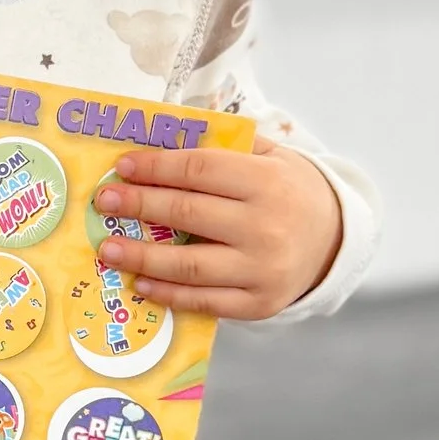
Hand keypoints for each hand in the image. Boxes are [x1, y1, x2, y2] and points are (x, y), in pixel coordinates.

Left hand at [94, 140, 341, 319]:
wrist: (333, 241)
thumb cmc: (289, 192)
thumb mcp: (272, 157)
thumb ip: (226, 145)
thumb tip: (163, 135)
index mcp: (267, 182)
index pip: (199, 169)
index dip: (156, 167)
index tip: (123, 166)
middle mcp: (266, 227)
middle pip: (188, 214)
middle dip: (139, 206)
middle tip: (104, 201)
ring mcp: (262, 270)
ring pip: (189, 265)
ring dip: (141, 256)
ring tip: (108, 248)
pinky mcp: (258, 304)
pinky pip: (203, 301)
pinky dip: (167, 294)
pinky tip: (140, 282)